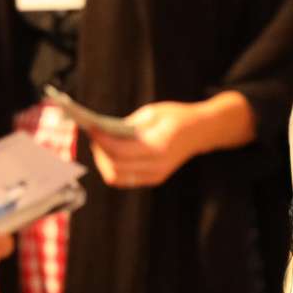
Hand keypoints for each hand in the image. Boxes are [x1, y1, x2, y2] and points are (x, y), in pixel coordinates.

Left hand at [89, 102, 205, 187]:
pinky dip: (113, 167)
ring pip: (117, 177)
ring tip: (99, 145)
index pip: (120, 151)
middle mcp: (157, 166)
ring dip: (104, 162)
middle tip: (93, 136)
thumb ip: (128, 125)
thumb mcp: (152, 113)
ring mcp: (156, 175)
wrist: (201, 131)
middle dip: (100, 152)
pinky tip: (110, 152)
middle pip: (115, 167)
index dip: (102, 140)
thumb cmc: (176, 117)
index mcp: (158, 147)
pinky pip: (125, 178)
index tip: (91, 128)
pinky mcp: (154, 178)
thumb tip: (102, 132)